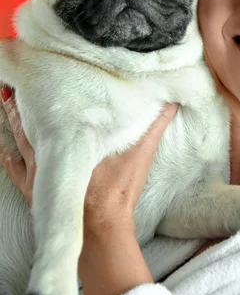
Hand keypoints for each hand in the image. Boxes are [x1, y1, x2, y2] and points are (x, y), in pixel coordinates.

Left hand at [0, 85, 177, 232]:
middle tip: (17, 79)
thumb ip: (155, 124)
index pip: (56, 106)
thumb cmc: (118, 189)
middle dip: (25, 97)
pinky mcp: (34, 190)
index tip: (43, 67)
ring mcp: (38, 171)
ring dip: (14, 119)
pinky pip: (16, 169)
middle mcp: (51, 150)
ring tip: (6, 99)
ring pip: (20, 138)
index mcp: (73, 137)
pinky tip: (5, 150)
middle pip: (32, 117)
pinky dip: (10, 158)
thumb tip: (169, 100)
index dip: (48, 87)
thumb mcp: (141, 152)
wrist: (101, 228)